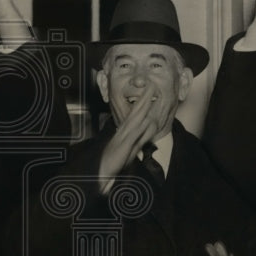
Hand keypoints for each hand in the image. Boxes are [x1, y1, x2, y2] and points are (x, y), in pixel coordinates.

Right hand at [97, 79, 163, 193]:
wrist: (104, 169)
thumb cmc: (118, 158)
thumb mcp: (134, 145)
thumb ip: (143, 135)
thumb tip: (151, 124)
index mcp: (126, 129)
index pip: (136, 113)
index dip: (144, 101)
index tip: (151, 90)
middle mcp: (124, 130)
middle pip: (136, 111)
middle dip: (144, 98)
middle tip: (152, 85)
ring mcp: (124, 136)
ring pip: (135, 118)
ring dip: (142, 106)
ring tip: (150, 95)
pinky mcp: (124, 145)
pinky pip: (134, 134)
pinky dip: (141, 126)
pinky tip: (147, 119)